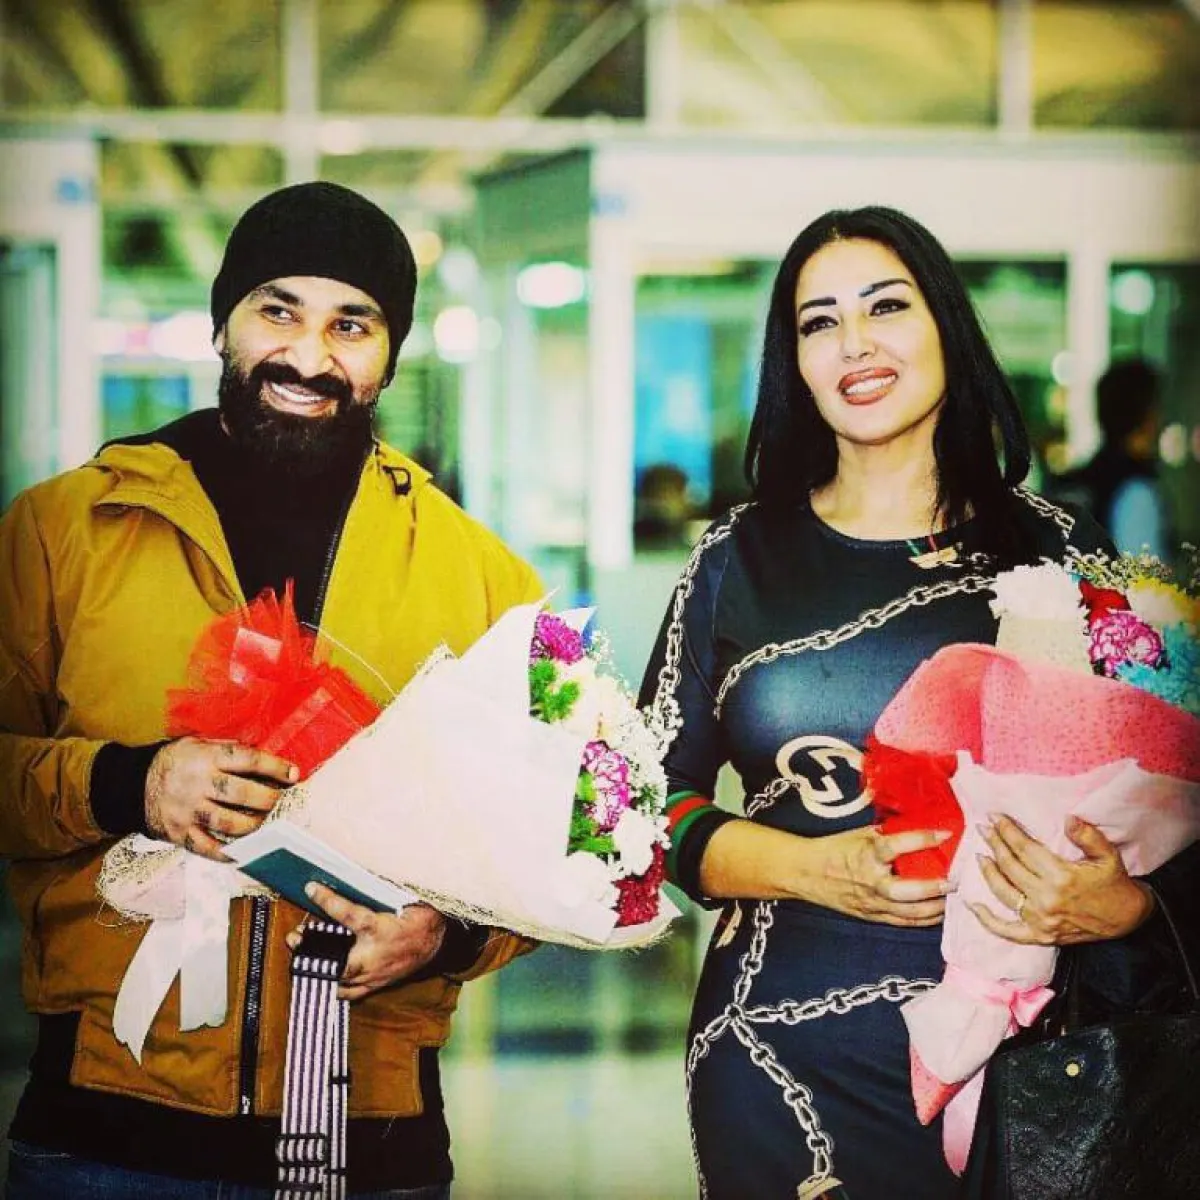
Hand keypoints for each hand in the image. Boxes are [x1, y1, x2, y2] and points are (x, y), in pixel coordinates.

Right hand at [144, 737, 297, 860]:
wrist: (131, 785)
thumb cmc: (173, 762)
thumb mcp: (196, 744)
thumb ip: (226, 748)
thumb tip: (262, 756)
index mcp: (205, 758)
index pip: (247, 760)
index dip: (274, 767)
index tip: (294, 774)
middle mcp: (198, 784)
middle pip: (241, 793)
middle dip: (268, 798)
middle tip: (279, 800)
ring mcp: (188, 811)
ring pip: (229, 823)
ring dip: (253, 824)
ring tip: (262, 821)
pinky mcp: (179, 833)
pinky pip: (207, 848)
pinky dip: (226, 853)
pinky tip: (240, 852)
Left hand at [289, 882, 446, 1000]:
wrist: (437, 942)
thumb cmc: (419, 918)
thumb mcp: (404, 898)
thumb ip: (379, 891)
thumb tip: (355, 874)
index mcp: (380, 929)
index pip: (349, 913)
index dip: (328, 900)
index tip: (311, 889)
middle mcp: (373, 956)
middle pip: (334, 959)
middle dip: (310, 950)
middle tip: (294, 936)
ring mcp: (373, 975)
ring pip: (337, 979)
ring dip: (317, 968)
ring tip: (302, 956)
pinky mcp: (375, 985)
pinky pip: (350, 993)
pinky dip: (333, 986)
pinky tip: (322, 977)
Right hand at [807, 826, 951, 926]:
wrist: (805, 872)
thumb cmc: (833, 848)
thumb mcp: (858, 833)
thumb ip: (886, 833)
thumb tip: (916, 823)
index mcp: (866, 854)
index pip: (897, 845)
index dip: (923, 838)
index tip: (945, 834)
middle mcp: (870, 881)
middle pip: (907, 891)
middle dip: (934, 888)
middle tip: (954, 881)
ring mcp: (871, 902)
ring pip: (909, 912)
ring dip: (935, 907)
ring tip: (952, 898)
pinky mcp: (871, 916)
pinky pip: (902, 922)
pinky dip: (923, 920)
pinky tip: (938, 913)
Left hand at [971, 813, 1154, 944]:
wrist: (1128, 919)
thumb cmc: (1115, 884)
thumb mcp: (1108, 855)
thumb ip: (1087, 835)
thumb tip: (1067, 818)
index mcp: (1062, 877)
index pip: (1024, 849)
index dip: (1007, 831)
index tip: (994, 817)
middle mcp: (1047, 899)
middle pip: (1010, 867)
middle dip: (994, 844)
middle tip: (983, 828)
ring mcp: (1042, 921)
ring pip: (1004, 893)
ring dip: (988, 872)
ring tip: (980, 855)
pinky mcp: (1041, 936)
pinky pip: (1007, 931)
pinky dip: (987, 920)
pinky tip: (973, 905)